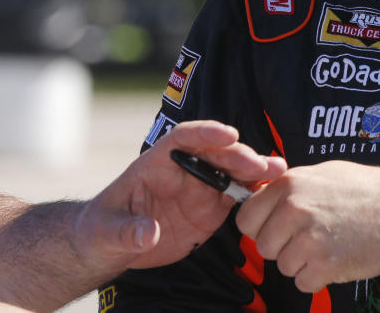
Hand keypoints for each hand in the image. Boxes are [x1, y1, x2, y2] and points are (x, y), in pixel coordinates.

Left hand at [76, 120, 286, 270]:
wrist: (113, 246)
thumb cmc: (102, 229)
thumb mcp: (106, 232)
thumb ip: (128, 231)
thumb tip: (149, 233)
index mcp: (157, 162)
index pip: (183, 138)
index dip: (206, 133)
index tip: (228, 135)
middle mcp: (184, 169)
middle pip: (216, 154)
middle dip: (239, 156)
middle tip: (260, 165)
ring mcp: (200, 188)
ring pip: (232, 172)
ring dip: (254, 170)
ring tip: (277, 171)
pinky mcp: (211, 208)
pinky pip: (236, 195)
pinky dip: (255, 192)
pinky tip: (273, 190)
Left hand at [235, 161, 379, 291]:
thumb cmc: (369, 190)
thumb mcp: (325, 173)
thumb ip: (290, 187)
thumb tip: (260, 196)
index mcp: (290, 184)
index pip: (246, 217)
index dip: (261, 226)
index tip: (277, 228)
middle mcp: (294, 209)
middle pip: (263, 246)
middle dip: (283, 246)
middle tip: (312, 236)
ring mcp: (308, 238)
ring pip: (283, 266)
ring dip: (303, 262)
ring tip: (331, 243)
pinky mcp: (323, 265)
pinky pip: (303, 282)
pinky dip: (319, 277)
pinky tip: (338, 257)